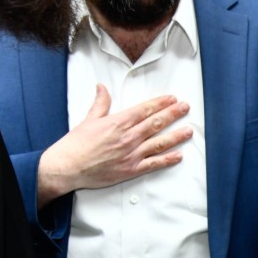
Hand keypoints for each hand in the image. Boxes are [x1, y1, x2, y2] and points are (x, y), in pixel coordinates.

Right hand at [36, 84, 192, 207]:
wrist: (68, 167)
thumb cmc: (76, 145)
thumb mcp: (88, 119)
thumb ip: (101, 104)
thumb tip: (102, 88)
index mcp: (118, 123)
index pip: (145, 110)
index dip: (160, 103)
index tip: (172, 99)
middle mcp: (128, 137)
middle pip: (156, 123)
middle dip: (173, 114)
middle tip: (185, 108)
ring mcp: (132, 154)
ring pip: (160, 143)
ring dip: (176, 136)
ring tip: (189, 130)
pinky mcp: (132, 169)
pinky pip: (154, 164)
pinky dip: (168, 159)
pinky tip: (179, 155)